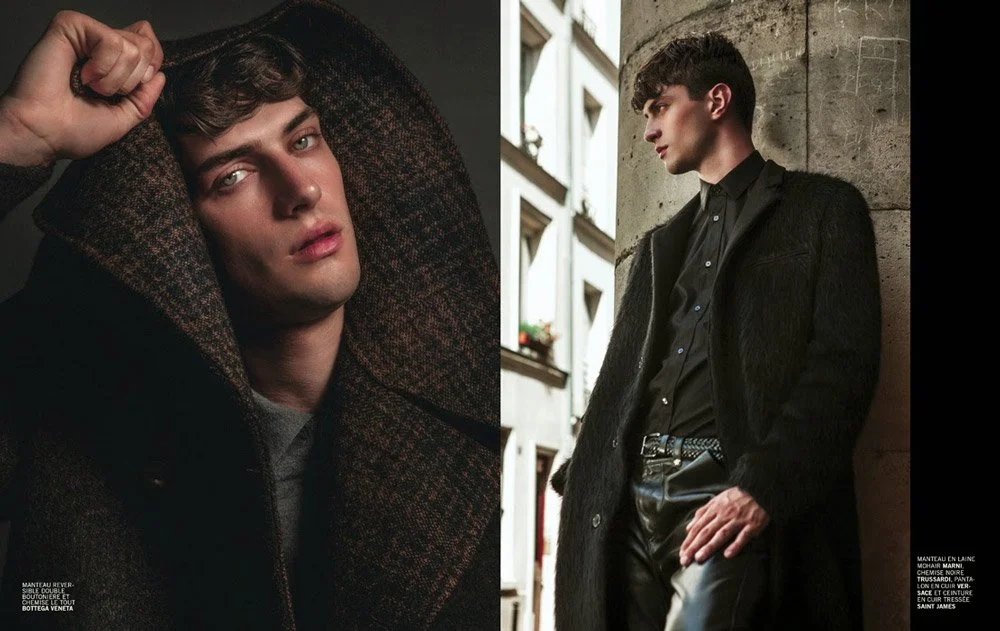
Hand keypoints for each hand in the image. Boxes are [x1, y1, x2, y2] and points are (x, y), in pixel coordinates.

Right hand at [0, 10, 164, 165]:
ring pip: (133, 46)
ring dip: (115, 79)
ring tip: (88, 86)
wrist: (44, 134)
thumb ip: (144, 97)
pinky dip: (103, 67)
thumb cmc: (74, 130)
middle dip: (132, 80)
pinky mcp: (70, 25)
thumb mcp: (123, 118)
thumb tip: (160, 74)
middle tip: (102, 92)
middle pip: (146, 44)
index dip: (151, 67)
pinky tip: (81, 75)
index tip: (129, 90)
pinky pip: (111, 40)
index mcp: (110, 62)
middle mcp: (98, 44)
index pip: (149, 45)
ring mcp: (84, 33)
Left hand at [679, 486, 768, 565]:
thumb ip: (702, 513)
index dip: (688, 541)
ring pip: (721, 534)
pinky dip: (735, 545)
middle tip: (685, 560)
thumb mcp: (716, 500)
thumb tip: (688, 527)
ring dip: (709, 546)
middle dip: (694, 547)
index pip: (697, 527)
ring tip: (699, 558)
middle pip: (706, 532)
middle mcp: (723, 515)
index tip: (681, 554)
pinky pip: (743, 536)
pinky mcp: (752, 525)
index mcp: (714, 509)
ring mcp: (738, 520)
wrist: (759, 490)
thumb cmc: (736, 497)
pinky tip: (727, 555)